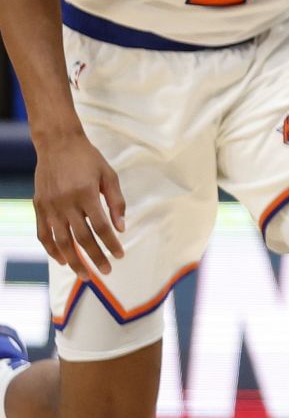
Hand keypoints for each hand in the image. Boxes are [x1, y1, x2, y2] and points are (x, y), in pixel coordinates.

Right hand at [33, 129, 125, 273]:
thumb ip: (116, 201)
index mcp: (87, 194)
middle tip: (106, 272)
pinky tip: (62, 260)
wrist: (58, 144)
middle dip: (95, 258)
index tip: (120, 256)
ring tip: (85, 274)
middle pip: (81, 238)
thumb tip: (121, 228)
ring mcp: (50, 206)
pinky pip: (43, 234)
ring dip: (73, 261)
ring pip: (61, 241)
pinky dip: (52, 249)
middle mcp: (66, 203)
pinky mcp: (38, 206)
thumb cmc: (88, 158)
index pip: (101, 227)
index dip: (111, 244)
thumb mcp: (109, 175)